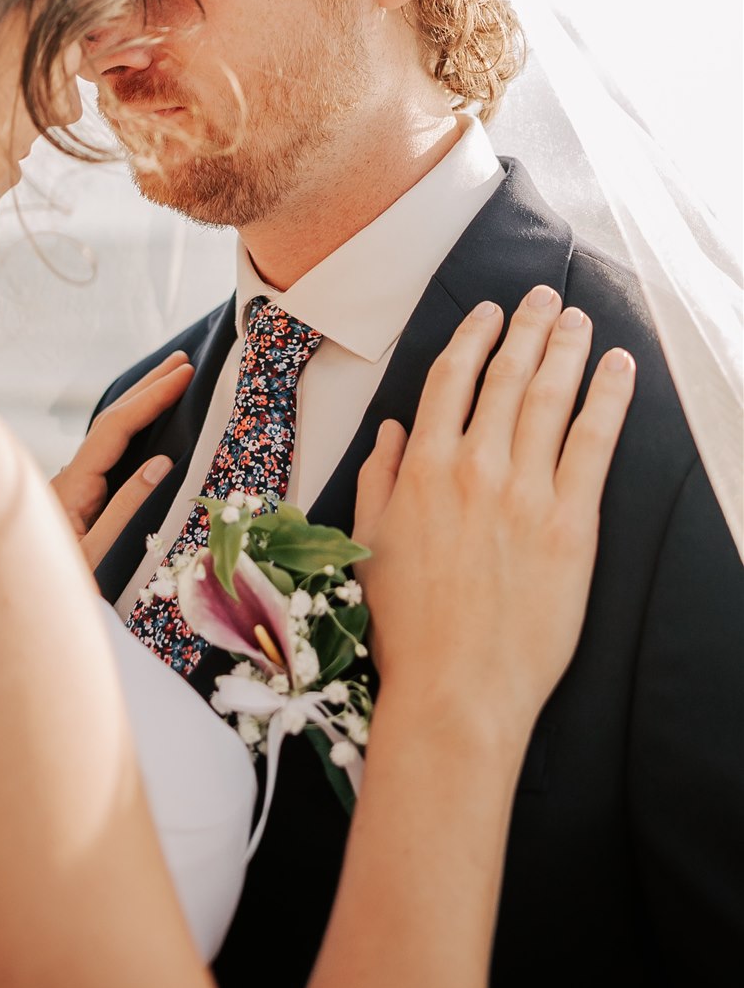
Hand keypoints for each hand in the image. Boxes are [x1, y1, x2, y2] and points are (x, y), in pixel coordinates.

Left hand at [52, 352, 194, 570]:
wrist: (16, 608)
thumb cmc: (56, 588)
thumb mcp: (97, 553)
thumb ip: (128, 507)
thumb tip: (163, 463)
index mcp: (73, 484)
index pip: (116, 427)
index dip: (152, 398)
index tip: (184, 376)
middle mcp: (70, 477)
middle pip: (110, 419)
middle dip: (147, 387)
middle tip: (183, 360)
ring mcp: (73, 485)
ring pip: (108, 433)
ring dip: (140, 402)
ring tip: (170, 377)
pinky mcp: (78, 498)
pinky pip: (108, 450)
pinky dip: (132, 426)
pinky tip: (144, 422)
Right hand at [352, 289, 634, 737]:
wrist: (456, 690)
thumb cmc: (406, 627)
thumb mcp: (370, 542)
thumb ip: (379, 476)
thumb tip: (392, 427)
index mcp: (421, 466)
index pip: (451, 379)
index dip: (475, 337)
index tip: (492, 312)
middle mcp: (473, 466)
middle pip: (507, 377)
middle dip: (529, 328)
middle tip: (546, 297)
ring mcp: (524, 493)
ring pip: (550, 398)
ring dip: (567, 349)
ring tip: (580, 320)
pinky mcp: (569, 525)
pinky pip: (593, 444)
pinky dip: (608, 399)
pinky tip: (618, 369)